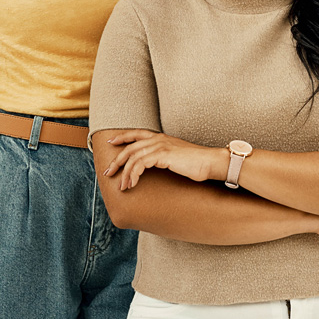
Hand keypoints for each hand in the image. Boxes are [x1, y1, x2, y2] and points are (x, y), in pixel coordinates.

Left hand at [103, 129, 224, 189]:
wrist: (210, 162)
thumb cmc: (196, 163)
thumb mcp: (176, 157)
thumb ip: (164, 157)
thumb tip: (154, 165)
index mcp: (161, 137)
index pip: (136, 133)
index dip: (122, 136)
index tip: (111, 142)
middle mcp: (158, 139)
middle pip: (130, 147)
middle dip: (117, 160)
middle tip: (108, 173)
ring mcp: (160, 146)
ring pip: (133, 157)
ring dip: (125, 173)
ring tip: (122, 186)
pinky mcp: (163, 155)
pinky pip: (140, 164)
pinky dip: (133, 174)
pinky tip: (133, 183)